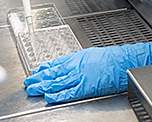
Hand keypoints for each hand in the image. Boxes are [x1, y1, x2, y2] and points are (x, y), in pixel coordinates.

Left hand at [24, 41, 151, 102]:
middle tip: (28, 83)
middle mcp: (75, 65)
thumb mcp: (89, 54)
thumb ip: (76, 60)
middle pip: (53, 73)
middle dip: (38, 78)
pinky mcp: (86, 87)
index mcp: (76, 57)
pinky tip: (49, 96)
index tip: (34, 72)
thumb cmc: (111, 58)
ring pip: (57, 82)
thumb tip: (66, 65)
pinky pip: (69, 92)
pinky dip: (58, 94)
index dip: (43, 68)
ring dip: (43, 86)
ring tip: (33, 89)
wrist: (124, 61)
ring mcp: (80, 76)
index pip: (55, 63)